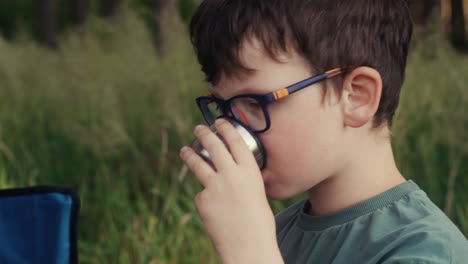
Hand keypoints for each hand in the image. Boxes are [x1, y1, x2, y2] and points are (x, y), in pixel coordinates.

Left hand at [179, 119, 282, 263]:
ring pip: (197, 163)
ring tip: (184, 150)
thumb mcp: (258, 194)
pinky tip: (213, 210)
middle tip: (198, 128)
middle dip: (204, 133)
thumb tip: (234, 175)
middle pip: (213, 145)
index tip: (219, 122)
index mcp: (249, 171)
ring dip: (189, 154)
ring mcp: (214, 186)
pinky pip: (201, 193)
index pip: (235, 141)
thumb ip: (245, 181)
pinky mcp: (202, 200)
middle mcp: (231, 174)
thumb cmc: (259, 223)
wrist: (248, 246)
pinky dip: (205, 198)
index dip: (226, 128)